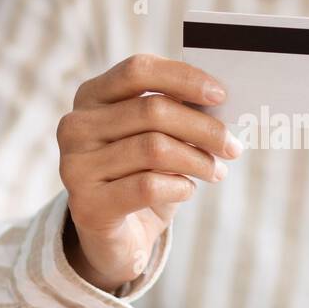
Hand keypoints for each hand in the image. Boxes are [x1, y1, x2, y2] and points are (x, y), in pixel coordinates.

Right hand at [56, 54, 241, 291]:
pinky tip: (188, 189)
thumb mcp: (156, 137)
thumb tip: (218, 101)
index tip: (221, 95)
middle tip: (233, 146)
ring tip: (216, 171)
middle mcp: (76, 126)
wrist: (116, 237)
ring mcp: (76, 166)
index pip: (137, 70)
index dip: (183, 78)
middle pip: (152, 111)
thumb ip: (176, 113)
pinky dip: (180, 186)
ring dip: (198, 160)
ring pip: (154, 148)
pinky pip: (149, 186)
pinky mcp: (88, 205)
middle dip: (204, 128)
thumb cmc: (141, 175)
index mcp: (92, 96)